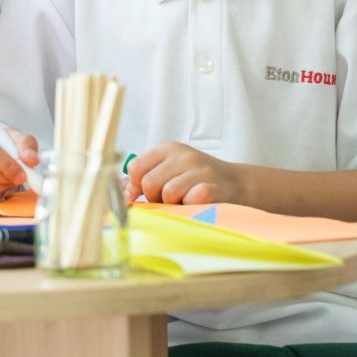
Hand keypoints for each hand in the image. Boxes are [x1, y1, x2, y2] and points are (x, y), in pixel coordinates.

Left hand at [126, 142, 245, 205]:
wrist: (237, 185)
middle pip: (149, 183)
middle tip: (167, 201)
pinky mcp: (211, 187)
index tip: (141, 196)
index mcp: (169, 149)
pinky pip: (188, 200)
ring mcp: (199, 170)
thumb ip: (146, 176)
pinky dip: (189, 208)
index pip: (136, 167)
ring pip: (167, 194)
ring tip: (184, 201)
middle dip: (154, 198)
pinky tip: (196, 204)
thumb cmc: (198, 180)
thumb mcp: (171, 170)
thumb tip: (119, 188)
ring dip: (173, 204)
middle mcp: (183, 156)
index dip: (134, 186)